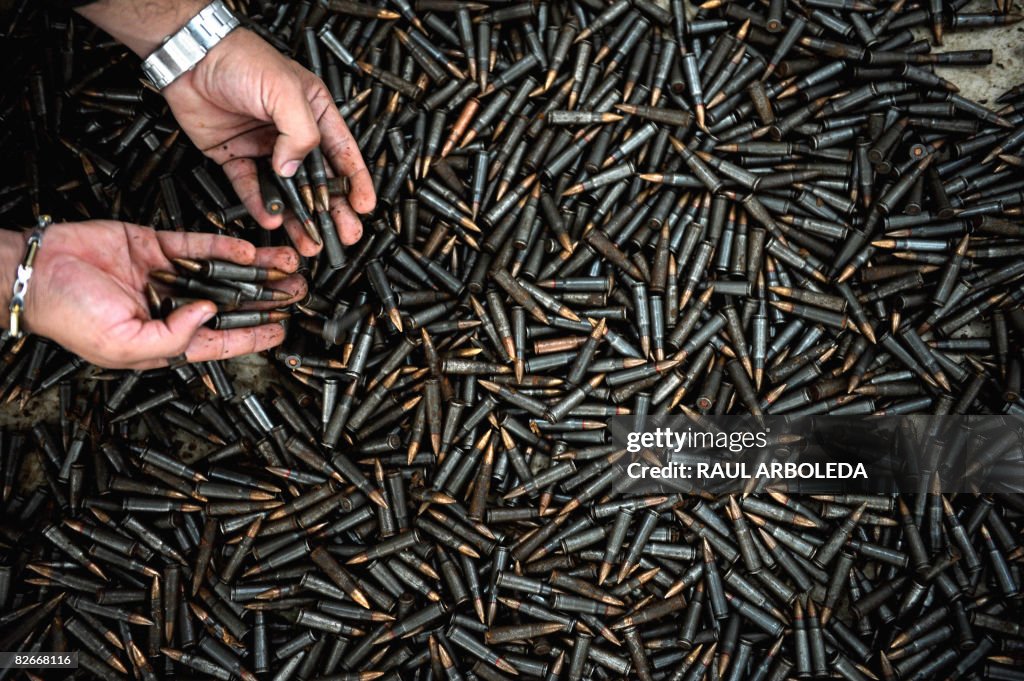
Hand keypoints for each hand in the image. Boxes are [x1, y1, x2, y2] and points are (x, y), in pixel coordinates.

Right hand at [3, 221, 305, 369]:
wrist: (34, 270)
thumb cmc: (69, 315)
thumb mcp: (125, 343)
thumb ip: (173, 336)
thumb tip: (211, 314)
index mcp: (164, 339)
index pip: (221, 341)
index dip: (253, 337)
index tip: (283, 331)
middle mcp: (171, 308)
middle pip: (231, 306)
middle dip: (266, 300)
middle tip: (299, 293)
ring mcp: (166, 276)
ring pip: (222, 274)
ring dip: (256, 272)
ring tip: (290, 267)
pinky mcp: (156, 246)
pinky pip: (199, 247)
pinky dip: (225, 247)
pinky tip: (252, 250)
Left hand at [162, 29, 375, 254]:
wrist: (191, 58)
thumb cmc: (242, 60)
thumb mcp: (285, 91)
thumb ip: (300, 133)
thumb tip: (295, 170)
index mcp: (315, 112)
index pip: (343, 152)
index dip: (356, 181)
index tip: (365, 206)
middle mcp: (292, 132)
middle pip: (319, 179)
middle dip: (333, 210)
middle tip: (344, 235)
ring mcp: (265, 148)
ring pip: (288, 191)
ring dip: (299, 217)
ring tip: (311, 242)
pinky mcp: (236, 157)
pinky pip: (252, 188)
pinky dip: (262, 206)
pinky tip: (272, 220)